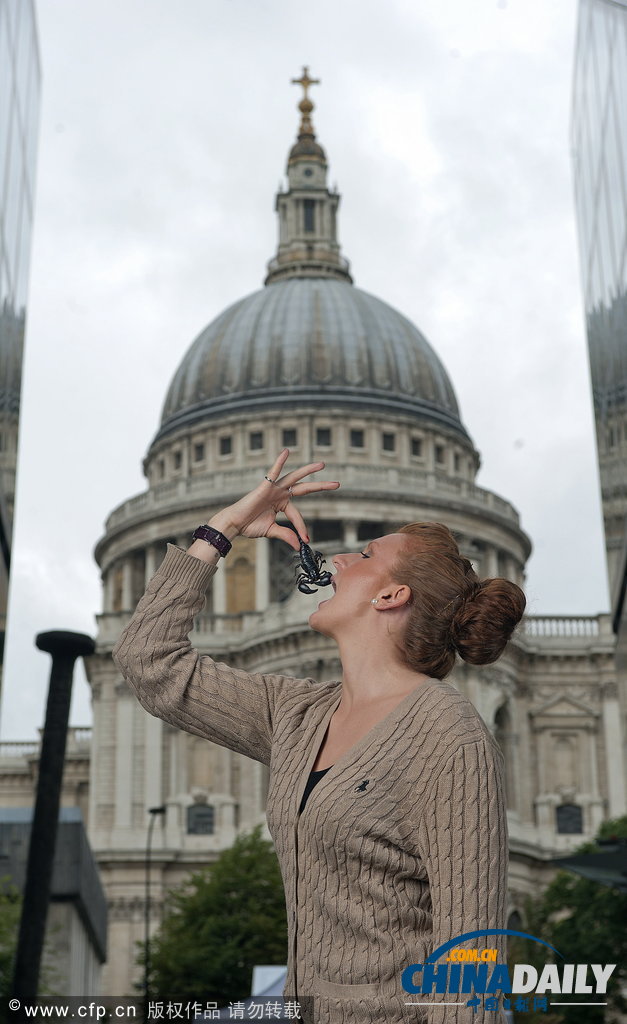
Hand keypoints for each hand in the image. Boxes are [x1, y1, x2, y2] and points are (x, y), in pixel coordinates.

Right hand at [209, 449, 339, 550]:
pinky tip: (286, 452)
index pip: (297, 515)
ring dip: (308, 471)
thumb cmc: (249, 525)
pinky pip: (273, 472)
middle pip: (304, 488)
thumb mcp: (271, 531)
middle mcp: (280, 494)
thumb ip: (286, 534)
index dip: (301, 528)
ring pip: (294, 478)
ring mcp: (273, 489)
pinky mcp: (264, 487)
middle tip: (337, 484)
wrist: (234, 524)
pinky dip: (279, 462)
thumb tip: (299, 545)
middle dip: (320, 486)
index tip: (305, 540)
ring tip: (322, 465)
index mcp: (282, 504)